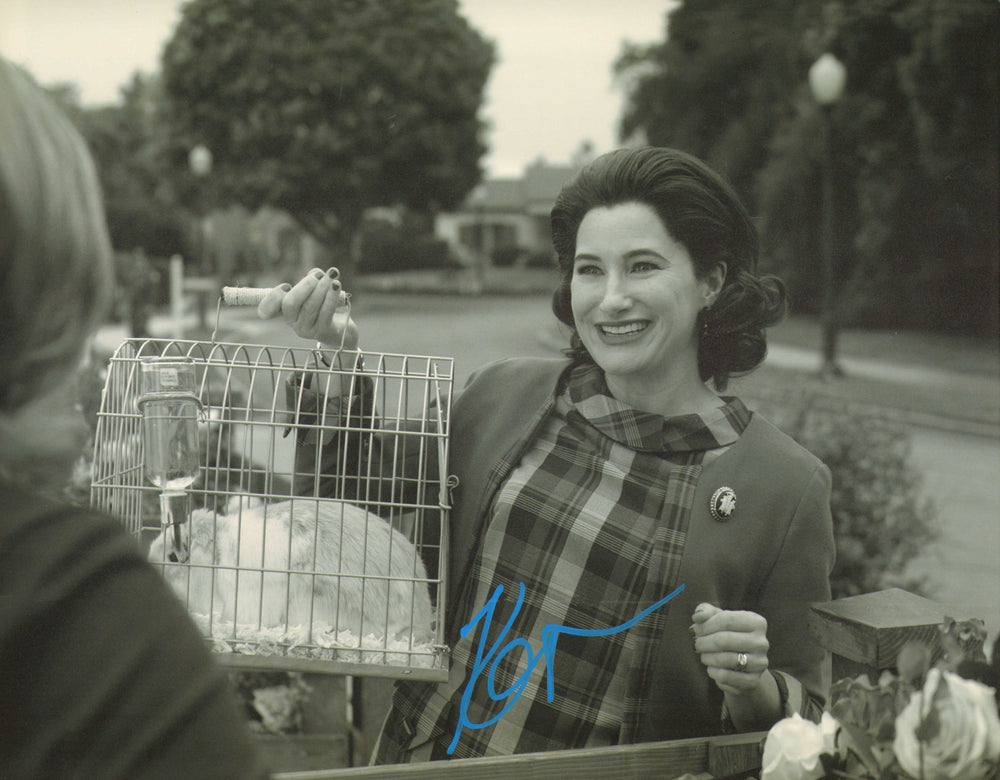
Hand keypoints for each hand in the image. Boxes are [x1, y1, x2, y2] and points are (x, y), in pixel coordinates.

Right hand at [257, 267, 358, 350]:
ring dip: (322, 288)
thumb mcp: (315, 288)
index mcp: (285, 310)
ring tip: (332, 276)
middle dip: (305, 286)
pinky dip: (331, 296)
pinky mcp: (321, 331)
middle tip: (318, 275)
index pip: (270, 305)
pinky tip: (336, 285)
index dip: (275, 295)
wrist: (340, 324)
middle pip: (290, 303)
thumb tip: (316, 273)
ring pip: (310, 306)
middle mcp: (292, 322)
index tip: (287, 285)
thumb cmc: (324, 303)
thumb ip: (312, 277)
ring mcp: (306, 329)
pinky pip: (325, 312)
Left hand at [691, 602, 780, 728]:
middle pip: (724, 640)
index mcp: (757, 622)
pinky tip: (711, 668)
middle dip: (703, 642)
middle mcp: (761, 643)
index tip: (696, 630)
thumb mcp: (716, 618)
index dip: (706, 625)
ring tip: (703, 655)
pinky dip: (713, 671)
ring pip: (725, 659)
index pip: (727, 620)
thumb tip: (698, 617)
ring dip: (707, 657)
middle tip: (697, 644)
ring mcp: (759, 663)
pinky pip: (726, 676)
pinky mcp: (753, 681)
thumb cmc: (726, 635)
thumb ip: (705, 611)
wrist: (743, 666)